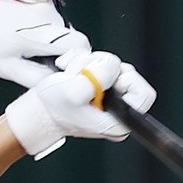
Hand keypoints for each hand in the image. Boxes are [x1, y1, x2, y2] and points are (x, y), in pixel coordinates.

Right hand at [4, 51, 156, 158]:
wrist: (38, 110)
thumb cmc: (54, 107)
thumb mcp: (74, 91)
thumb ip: (97, 76)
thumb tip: (112, 65)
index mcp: (119, 121)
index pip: (143, 94)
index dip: (127, 80)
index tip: (105, 79)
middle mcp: (118, 110)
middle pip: (126, 73)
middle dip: (100, 67)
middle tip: (81, 75)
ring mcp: (109, 96)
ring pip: (110, 65)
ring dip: (87, 63)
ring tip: (71, 74)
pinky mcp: (99, 85)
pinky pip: (99, 63)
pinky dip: (83, 61)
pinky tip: (70, 71)